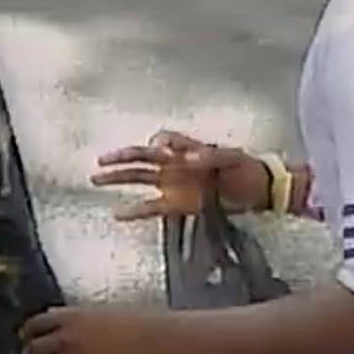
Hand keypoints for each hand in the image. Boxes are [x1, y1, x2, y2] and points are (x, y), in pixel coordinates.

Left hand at [21, 305, 172, 353]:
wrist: (159, 340)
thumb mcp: (101, 311)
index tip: (27, 335)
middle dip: (34, 351)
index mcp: (71, 317)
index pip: (35, 324)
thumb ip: (76, 319)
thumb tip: (58, 324)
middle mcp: (67, 340)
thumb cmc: (139, 321)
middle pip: (34, 349)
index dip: (28, 331)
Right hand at [92, 130, 269, 219]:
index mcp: (188, 149)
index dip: (159, 143)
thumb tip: (189, 159)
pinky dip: (133, 211)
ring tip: (96, 179)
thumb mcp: (233, 157)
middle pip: (142, 158)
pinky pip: (149, 207)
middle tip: (101, 162)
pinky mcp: (175, 205)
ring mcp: (173, 184)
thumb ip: (210, 156)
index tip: (157, 148)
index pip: (165, 140)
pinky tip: (116, 213)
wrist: (257, 191)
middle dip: (121, 159)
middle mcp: (175, 165)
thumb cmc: (246, 168)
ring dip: (118, 178)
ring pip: (139, 178)